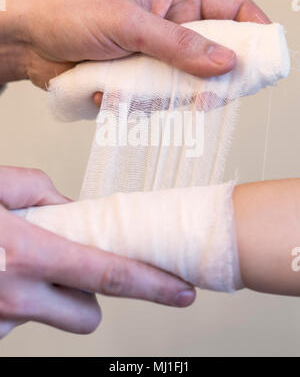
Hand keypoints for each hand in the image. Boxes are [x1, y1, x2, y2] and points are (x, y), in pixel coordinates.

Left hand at [0, 0, 269, 100]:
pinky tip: (119, 95)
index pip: (229, 8)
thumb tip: (225, 61)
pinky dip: (144, 104)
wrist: (30, 41)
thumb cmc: (71, 11)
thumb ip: (178, 44)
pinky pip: (156, 101)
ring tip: (146, 90)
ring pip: (185, 84)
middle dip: (214, 75)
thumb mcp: (130, 23)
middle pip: (213, 54)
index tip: (267, 53)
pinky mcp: (136, 82)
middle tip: (211, 92)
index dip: (253, 28)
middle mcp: (169, 29)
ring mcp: (153, 58)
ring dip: (172, 94)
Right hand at [0, 166, 194, 338]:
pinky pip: (15, 320)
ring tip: (15, 264)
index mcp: (27, 255)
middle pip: (88, 314)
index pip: (108, 275)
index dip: (152, 285)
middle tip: (65, 265)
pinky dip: (14, 301)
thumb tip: (68, 210)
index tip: (182, 291)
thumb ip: (39, 191)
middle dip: (88, 294)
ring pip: (49, 317)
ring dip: (45, 297)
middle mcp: (15, 298)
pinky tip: (0, 276)